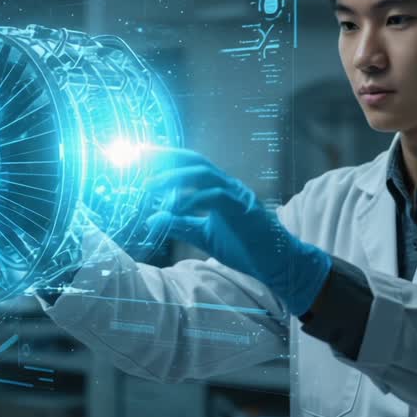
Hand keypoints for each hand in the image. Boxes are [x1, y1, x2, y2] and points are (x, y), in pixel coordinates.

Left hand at [143, 148, 330, 316]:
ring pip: (205, 175)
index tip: (142, 154)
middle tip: (140, 158)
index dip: (167, 157)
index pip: (191, 166)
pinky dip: (193, 199)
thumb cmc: (244, 246)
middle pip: (195, 162)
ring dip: (175, 178)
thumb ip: (180, 224)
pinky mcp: (243, 209)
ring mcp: (237, 195)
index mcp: (218, 189)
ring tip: (151, 186)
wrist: (275, 262)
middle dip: (168, 157)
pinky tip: (175, 206)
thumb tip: (151, 219)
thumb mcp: (204, 235)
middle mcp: (227, 186)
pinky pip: (216, 197)